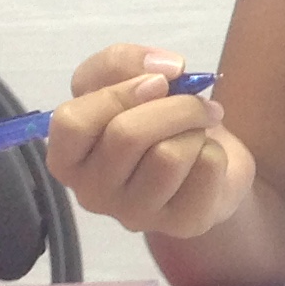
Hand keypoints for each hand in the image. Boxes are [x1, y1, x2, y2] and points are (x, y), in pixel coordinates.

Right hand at [44, 44, 256, 238]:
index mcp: (68, 157)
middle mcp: (92, 193)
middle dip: (174, 104)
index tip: (158, 81)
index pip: (72, 122)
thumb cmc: (154, 120)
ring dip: (195, 127)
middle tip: (197, 101)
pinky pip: (206, 169)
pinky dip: (217, 150)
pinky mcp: (181, 224)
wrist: (207, 163)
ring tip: (200, 129)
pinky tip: (207, 157)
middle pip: (127, 135)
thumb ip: (122, 61)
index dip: (118, 93)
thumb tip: (165, 67)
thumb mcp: (125, 79)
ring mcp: (134, 215)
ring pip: (168, 155)